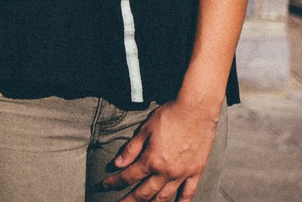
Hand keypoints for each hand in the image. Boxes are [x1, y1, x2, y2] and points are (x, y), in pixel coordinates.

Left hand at [100, 96, 220, 201]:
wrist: (196, 110)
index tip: (105, 185)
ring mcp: (182, 174)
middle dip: (129, 201)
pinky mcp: (196, 172)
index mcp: (151, 160)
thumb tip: (117, 164)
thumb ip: (131, 149)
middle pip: (144, 193)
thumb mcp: (145, 129)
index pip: (128, 176)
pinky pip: (188, 193)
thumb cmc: (169, 116)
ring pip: (164, 198)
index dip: (114, 182)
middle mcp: (166, 171)